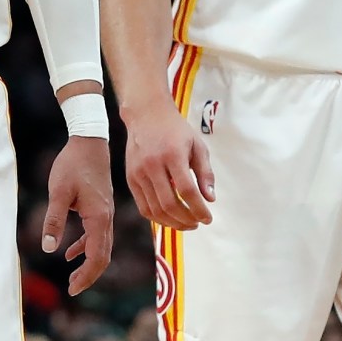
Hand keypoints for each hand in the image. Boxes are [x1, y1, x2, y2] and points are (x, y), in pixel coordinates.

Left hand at [41, 135, 115, 294]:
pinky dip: (85, 247)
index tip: (73, 289)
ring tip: (72, 278)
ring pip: (101, 247)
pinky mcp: (100, 207)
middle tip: (72, 290)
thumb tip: (49, 248)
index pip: (97, 256)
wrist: (89, 142)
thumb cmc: (73, 165)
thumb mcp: (58, 193)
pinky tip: (70, 253)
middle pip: (103, 256)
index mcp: (99, 217)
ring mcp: (105, 213)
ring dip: (88, 263)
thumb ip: (54, 220)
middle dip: (89, 275)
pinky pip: (96, 234)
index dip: (86, 275)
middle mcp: (106, 218)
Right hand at [121, 102, 213, 229]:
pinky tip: (170, 218)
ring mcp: (138, 174)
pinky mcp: (130, 179)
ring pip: (155, 209)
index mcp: (172, 155)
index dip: (199, 208)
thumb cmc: (175, 130)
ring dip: (173, 222)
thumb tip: (210, 199)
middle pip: (169, 204)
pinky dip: (157, 217)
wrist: (146, 116)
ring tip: (186, 224)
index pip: (186, 190)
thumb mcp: (197, 146)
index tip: (208, 218)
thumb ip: (205, 173)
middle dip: (186, 219)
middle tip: (198, 223)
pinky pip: (143, 206)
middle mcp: (152, 166)